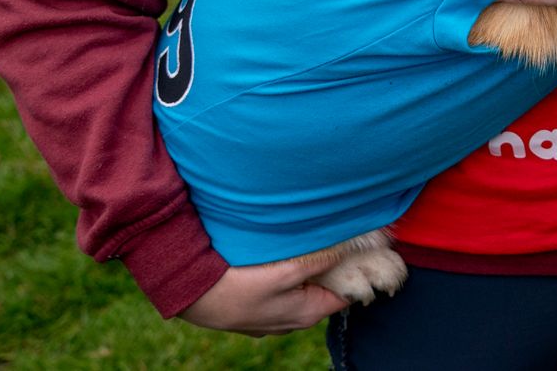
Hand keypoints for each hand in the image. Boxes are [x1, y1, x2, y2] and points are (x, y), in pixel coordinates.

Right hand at [179, 255, 348, 335]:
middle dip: (332, 266)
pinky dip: (289, 274)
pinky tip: (282, 256)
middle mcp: (295, 319)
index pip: (346, 292)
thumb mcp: (287, 272)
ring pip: (304, 288)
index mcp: (309, 313)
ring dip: (309, 268)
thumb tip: (349, 251)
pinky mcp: (259, 308)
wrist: (193, 296)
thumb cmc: (240, 287)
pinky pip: (284, 289)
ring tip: (309, 242)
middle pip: (325, 289)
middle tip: (337, 236)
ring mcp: (275, 316)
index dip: (356, 270)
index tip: (363, 247)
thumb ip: (321, 262)